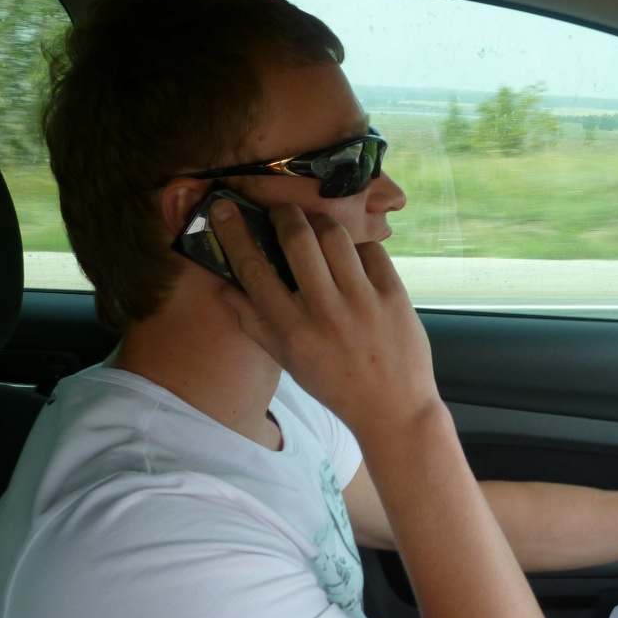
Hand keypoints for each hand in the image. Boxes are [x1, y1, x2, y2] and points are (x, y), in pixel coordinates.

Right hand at [209, 198, 440, 440]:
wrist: (393, 408)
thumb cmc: (334, 384)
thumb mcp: (288, 361)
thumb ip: (254, 323)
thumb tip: (224, 288)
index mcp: (293, 331)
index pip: (254, 271)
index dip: (235, 234)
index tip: (224, 209)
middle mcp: (325, 313)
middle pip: (297, 240)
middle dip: (284, 214)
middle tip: (281, 210)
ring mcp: (363, 301)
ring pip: (335, 236)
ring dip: (320, 221)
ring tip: (315, 225)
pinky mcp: (394, 295)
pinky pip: (372, 250)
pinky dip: (358, 247)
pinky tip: (353, 257)